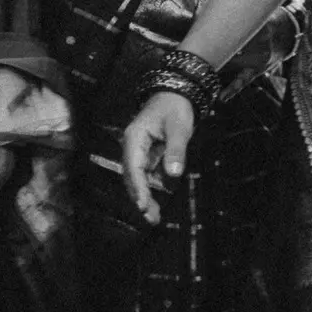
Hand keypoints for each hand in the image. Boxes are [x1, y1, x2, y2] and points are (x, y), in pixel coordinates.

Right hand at [122, 91, 195, 224]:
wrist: (176, 93)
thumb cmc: (175, 107)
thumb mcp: (179, 127)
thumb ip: (175, 150)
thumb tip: (174, 173)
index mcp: (135, 138)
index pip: (133, 167)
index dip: (138, 188)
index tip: (143, 205)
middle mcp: (133, 147)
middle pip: (132, 176)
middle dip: (140, 198)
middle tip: (151, 218)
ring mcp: (140, 151)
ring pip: (139, 178)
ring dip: (146, 196)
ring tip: (155, 217)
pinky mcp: (148, 154)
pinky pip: (148, 174)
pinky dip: (152, 188)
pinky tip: (159, 204)